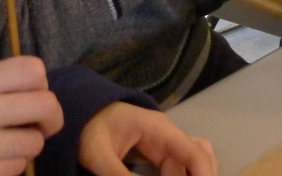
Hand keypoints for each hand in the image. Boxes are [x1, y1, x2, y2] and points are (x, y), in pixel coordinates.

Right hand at [0, 56, 62, 175]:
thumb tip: (27, 88)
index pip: (31, 70)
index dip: (41, 82)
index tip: (34, 94)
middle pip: (45, 105)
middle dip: (51, 117)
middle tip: (41, 124)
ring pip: (34, 144)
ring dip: (26, 146)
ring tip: (5, 146)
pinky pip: (14, 170)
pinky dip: (9, 168)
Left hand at [78, 103, 218, 175]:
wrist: (80, 113)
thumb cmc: (89, 128)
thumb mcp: (98, 154)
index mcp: (160, 130)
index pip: (195, 154)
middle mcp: (169, 137)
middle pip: (201, 160)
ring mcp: (166, 145)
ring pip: (193, 164)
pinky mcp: (159, 155)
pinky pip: (180, 168)